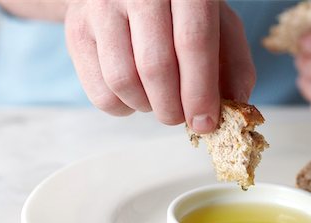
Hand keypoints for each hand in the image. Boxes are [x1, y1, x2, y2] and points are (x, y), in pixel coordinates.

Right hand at [62, 0, 254, 132]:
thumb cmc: (181, 13)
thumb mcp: (218, 25)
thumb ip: (233, 63)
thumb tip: (235, 107)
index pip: (193, 41)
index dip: (201, 91)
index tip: (206, 124)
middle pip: (155, 66)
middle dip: (173, 108)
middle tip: (181, 118)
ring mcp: (100, 7)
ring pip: (123, 81)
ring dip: (147, 107)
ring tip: (159, 101)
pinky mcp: (76, 30)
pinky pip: (100, 92)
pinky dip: (123, 108)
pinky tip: (136, 95)